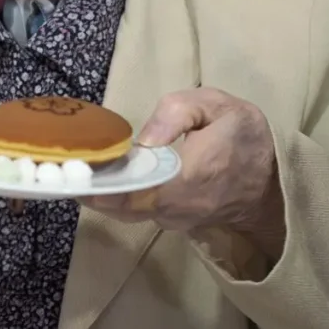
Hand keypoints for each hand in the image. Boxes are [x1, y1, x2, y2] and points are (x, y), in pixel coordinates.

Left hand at [83, 88, 284, 258]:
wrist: (272, 179)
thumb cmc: (241, 133)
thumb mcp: (217, 105)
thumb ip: (177, 113)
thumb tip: (142, 139)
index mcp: (192, 173)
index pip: (140, 188)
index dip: (104, 184)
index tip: (74, 171)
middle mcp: (180, 205)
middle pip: (124, 205)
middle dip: (90, 190)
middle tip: (57, 171)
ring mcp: (176, 219)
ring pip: (127, 212)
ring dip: (97, 195)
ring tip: (67, 173)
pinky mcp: (172, 222)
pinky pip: (136, 213)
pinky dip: (112, 199)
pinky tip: (92, 179)